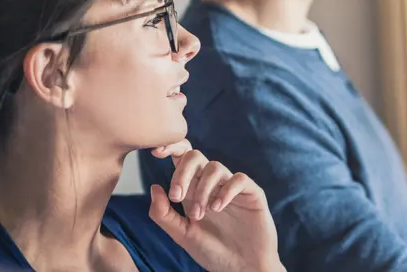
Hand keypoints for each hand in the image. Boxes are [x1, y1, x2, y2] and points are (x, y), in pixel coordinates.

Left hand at [147, 147, 282, 271]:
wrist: (241, 269)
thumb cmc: (213, 252)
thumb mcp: (182, 235)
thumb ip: (163, 214)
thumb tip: (154, 186)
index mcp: (193, 189)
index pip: (182, 158)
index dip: (170, 148)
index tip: (156, 153)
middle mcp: (212, 184)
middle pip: (195, 157)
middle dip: (182, 173)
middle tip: (177, 197)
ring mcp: (232, 188)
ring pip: (215, 167)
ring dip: (202, 189)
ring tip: (200, 214)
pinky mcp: (252, 194)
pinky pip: (238, 179)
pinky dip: (225, 191)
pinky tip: (218, 208)